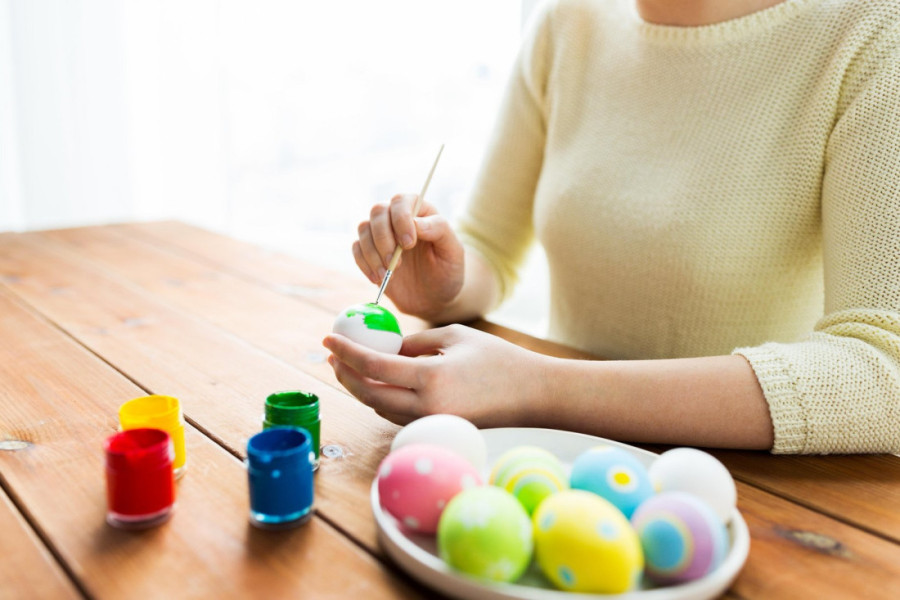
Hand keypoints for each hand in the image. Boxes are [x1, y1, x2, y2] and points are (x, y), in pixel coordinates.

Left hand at [323, 324, 548, 426]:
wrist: (531, 394)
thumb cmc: (497, 359)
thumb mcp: (454, 336)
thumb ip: (414, 343)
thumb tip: (383, 349)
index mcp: (430, 378)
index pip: (373, 366)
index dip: (346, 352)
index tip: (327, 339)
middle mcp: (425, 406)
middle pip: (368, 393)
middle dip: (344, 374)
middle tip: (332, 355)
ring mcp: (430, 423)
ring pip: (379, 407)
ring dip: (359, 387)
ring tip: (347, 365)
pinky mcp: (435, 429)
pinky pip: (396, 414)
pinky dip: (380, 398)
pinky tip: (375, 382)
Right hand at [354, 194, 464, 318]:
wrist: (433, 299)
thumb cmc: (447, 272)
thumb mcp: (453, 252)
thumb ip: (439, 230)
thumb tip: (416, 222)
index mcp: (420, 212)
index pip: (402, 201)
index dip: (401, 219)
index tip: (409, 244)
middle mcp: (398, 218)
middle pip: (378, 211)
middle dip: (383, 237)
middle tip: (396, 262)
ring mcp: (382, 235)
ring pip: (363, 228)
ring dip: (372, 252)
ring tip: (388, 274)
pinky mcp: (370, 252)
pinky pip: (356, 248)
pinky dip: (364, 263)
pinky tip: (379, 278)